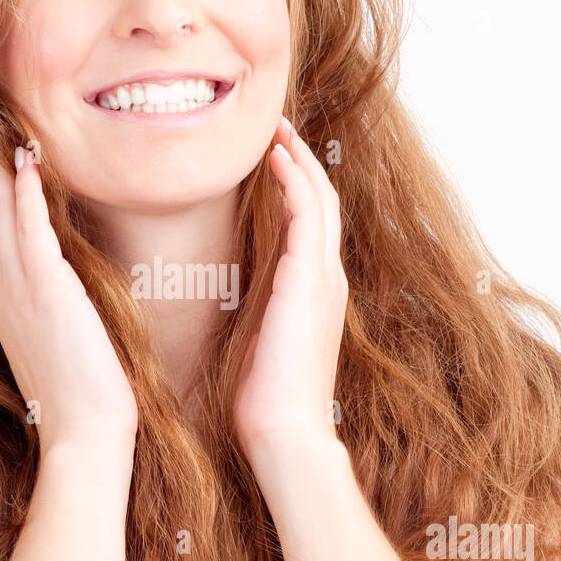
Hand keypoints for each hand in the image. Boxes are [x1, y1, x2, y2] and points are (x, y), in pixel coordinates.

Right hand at [0, 148, 137, 455]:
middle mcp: (5, 295)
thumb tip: (60, 301)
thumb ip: (50, 318)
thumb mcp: (56, 349)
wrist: (84, 435)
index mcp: (6, 307)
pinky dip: (26, 195)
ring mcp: (22, 293)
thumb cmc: (81, 402)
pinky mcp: (49, 292)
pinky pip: (31, 232)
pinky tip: (26, 163)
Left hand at [234, 118, 347, 463]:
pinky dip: (295, 181)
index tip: (271, 158)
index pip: (310, 226)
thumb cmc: (264, 400)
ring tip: (277, 130)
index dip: (294, 187)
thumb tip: (234, 298)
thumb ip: (256, 313)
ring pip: (320, 200)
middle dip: (300, 162)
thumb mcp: (258, 344)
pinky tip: (276, 159)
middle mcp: (326, 280)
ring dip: (299, 161)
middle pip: (321, 203)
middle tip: (277, 128)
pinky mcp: (311, 280)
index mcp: (313, 294)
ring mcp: (324, 278)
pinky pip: (308, 215)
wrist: (284, 432)